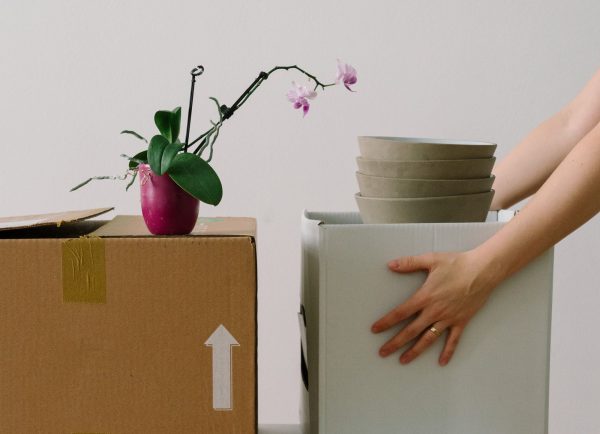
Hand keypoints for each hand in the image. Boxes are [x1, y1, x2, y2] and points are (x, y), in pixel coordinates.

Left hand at [371, 251, 499, 365]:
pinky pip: (453, 340)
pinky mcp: (461, 321)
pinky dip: (447, 352)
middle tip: (383, 352)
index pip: (400, 312)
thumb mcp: (430, 259)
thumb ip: (409, 263)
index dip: (386, 322)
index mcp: (425, 297)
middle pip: (411, 331)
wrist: (482, 271)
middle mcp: (434, 311)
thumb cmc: (456, 264)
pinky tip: (441, 362)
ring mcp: (448, 318)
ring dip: (415, 351)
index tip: (375, 330)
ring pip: (428, 339)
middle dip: (395, 342)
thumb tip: (390, 265)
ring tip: (403, 361)